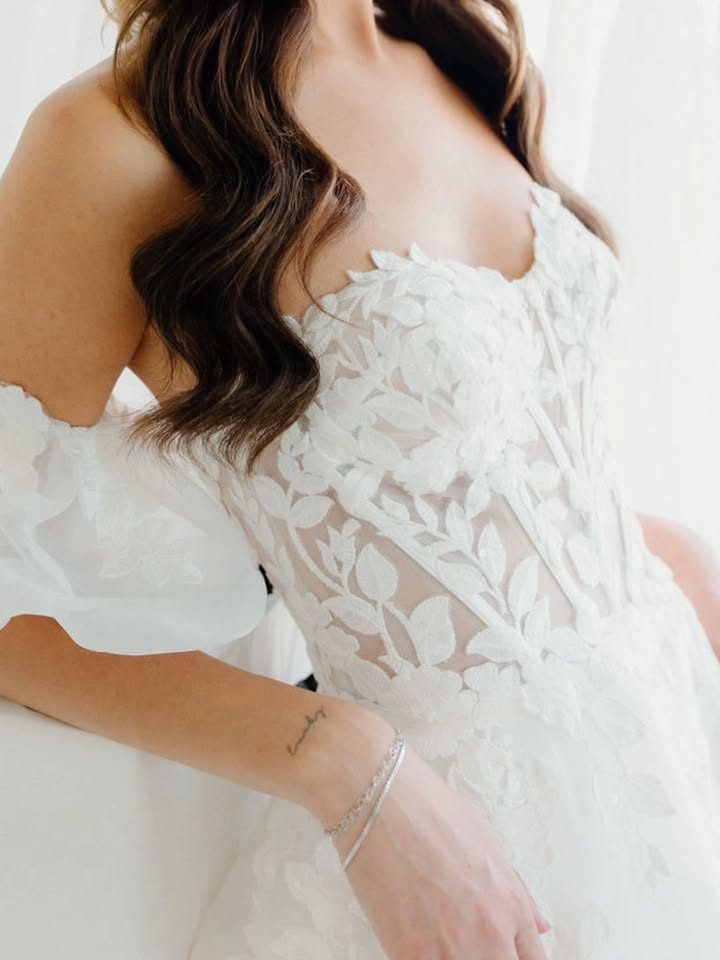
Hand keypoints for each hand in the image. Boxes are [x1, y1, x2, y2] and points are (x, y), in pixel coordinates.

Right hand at [331, 741, 551, 959]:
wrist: (382, 800)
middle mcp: (489, 933)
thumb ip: (515, 890)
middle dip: (487, 955)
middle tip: (462, 936)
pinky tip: (414, 936)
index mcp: (511, 905)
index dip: (515, 956)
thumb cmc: (431, 810)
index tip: (502, 950)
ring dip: (454, 957)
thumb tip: (538, 924)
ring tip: (437, 932)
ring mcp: (450, 950)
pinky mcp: (411, 955)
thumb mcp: (487, 841)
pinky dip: (424, 957)